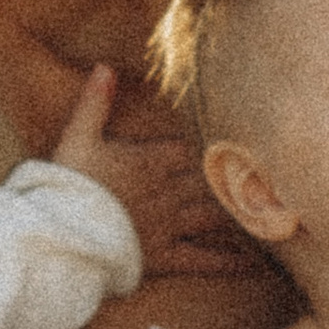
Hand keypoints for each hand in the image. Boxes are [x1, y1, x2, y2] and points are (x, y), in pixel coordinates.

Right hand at [54, 81, 247, 279]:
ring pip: (214, 215)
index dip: (207, 143)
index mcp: (152, 161)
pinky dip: (227, 261)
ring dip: (239, 212)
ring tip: (265, 210)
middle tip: (265, 175)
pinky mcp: (165, 256)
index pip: (190, 148)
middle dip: (234, 177)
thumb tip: (105, 65)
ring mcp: (170, 225)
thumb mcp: (78, 137)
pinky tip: (251, 263)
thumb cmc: (69, 185)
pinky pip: (202, 260)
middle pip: (209, 180)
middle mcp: (169, 191)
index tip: (229, 140)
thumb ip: (95, 102)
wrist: (63, 233)